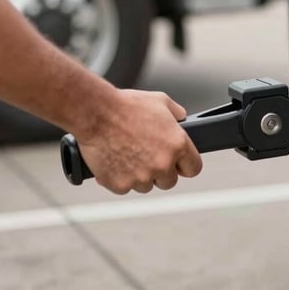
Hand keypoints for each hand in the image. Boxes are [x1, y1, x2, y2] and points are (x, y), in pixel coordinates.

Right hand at [75, 89, 201, 193]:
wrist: (95, 113)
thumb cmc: (126, 105)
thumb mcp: (160, 101)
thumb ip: (177, 114)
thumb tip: (182, 120)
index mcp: (177, 145)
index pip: (193, 168)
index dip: (185, 164)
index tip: (178, 163)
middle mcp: (162, 164)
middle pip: (169, 181)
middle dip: (160, 171)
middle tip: (146, 155)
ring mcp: (141, 177)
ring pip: (146, 185)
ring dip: (140, 175)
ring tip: (128, 154)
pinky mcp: (121, 185)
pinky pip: (125, 187)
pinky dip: (120, 178)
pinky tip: (115, 159)